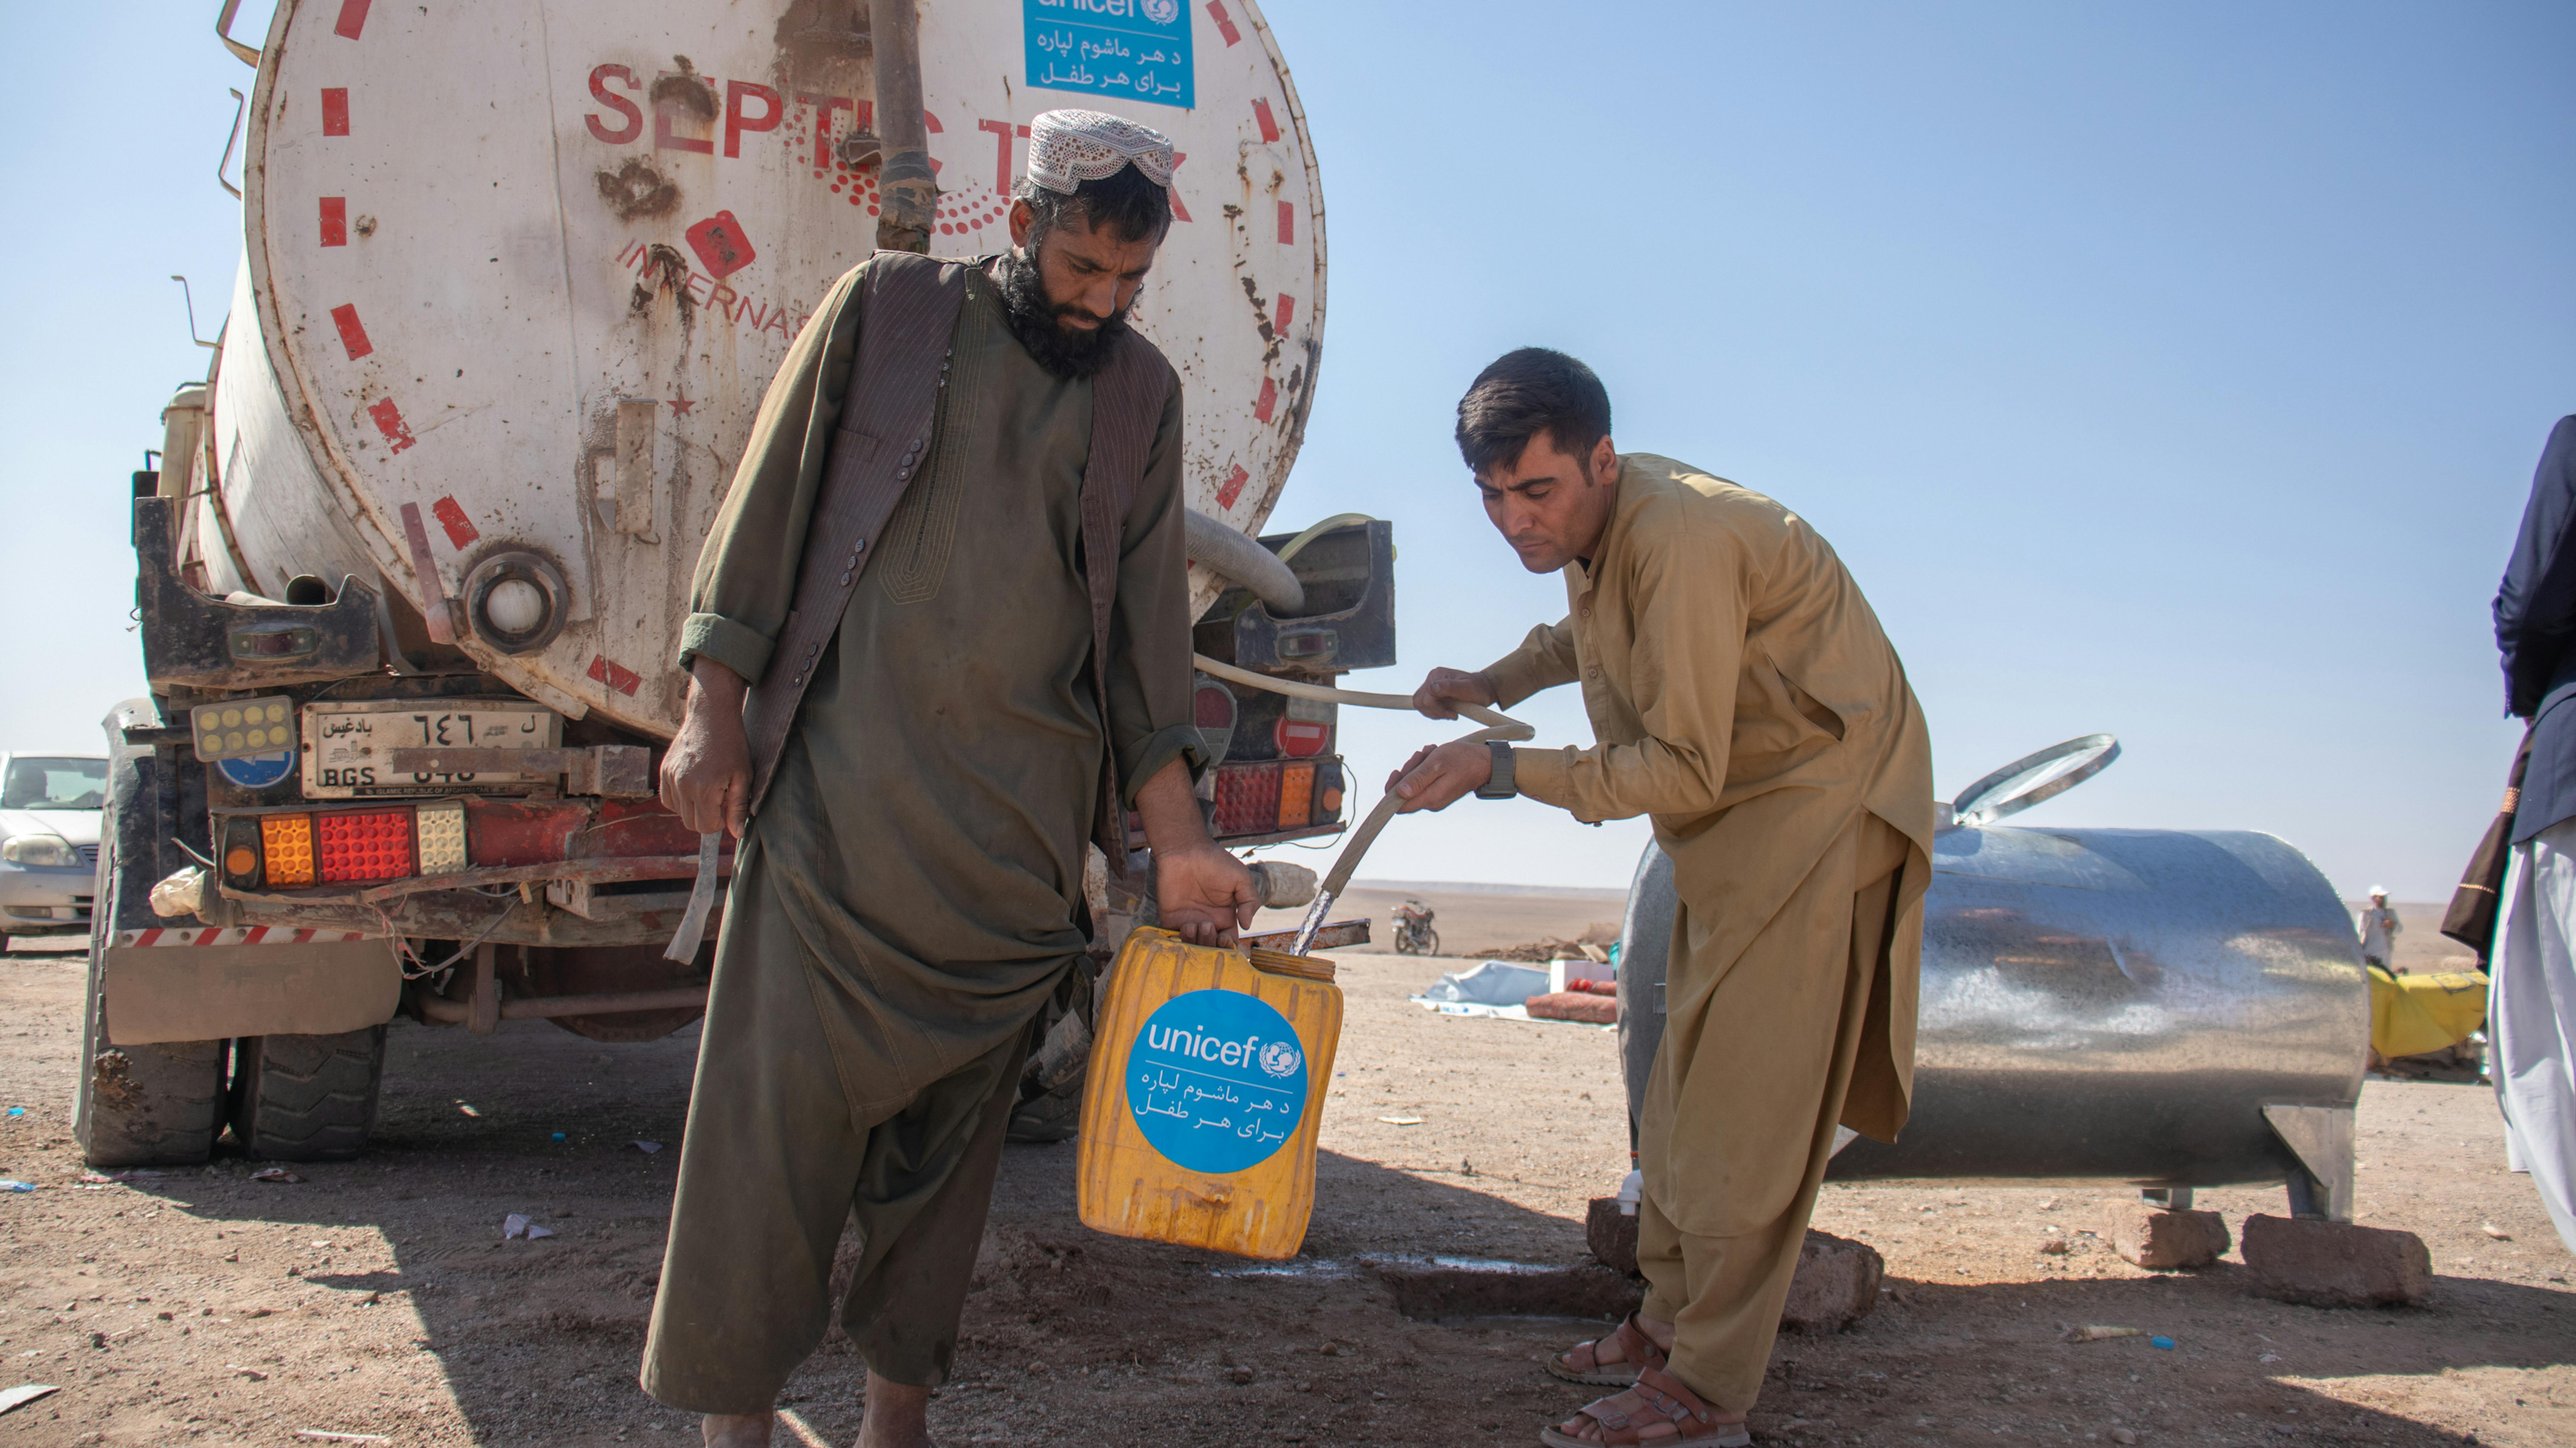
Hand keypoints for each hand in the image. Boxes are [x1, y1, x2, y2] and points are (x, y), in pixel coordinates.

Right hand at [660, 660, 751, 837]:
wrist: (711, 716)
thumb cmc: (733, 746)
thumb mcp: (743, 777)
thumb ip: (738, 808)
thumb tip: (736, 834)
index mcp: (704, 789)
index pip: (705, 827)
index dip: (719, 822)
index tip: (727, 805)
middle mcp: (682, 785)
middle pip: (690, 823)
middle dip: (707, 817)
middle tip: (719, 797)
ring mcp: (670, 777)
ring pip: (678, 812)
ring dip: (693, 807)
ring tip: (707, 788)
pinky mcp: (664, 770)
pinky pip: (667, 799)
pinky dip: (680, 799)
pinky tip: (694, 785)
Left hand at [1155, 842, 1259, 947]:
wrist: (1186, 851)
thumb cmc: (1215, 862)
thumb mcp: (1241, 879)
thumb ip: (1250, 901)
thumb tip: (1247, 926)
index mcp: (1225, 917)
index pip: (1229, 942)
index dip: (1228, 946)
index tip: (1226, 938)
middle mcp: (1207, 922)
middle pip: (1211, 948)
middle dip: (1212, 945)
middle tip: (1209, 927)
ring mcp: (1189, 922)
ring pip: (1194, 946)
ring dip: (1198, 941)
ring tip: (1197, 923)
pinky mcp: (1171, 919)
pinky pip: (1174, 940)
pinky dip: (1180, 940)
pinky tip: (1186, 924)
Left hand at [1385, 739, 1492, 813]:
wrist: (1485, 762)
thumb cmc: (1462, 760)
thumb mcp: (1437, 764)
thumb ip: (1417, 779)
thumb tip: (1399, 794)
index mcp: (1430, 799)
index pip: (1399, 806)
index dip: (1392, 789)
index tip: (1397, 771)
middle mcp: (1432, 802)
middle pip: (1406, 791)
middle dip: (1409, 769)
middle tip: (1421, 755)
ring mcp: (1436, 797)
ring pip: (1415, 782)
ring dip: (1419, 765)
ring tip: (1432, 753)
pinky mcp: (1440, 791)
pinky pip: (1425, 780)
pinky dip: (1427, 766)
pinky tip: (1435, 756)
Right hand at [1411, 667, 1497, 720]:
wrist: (1483, 690)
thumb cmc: (1478, 690)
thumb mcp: (1467, 689)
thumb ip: (1449, 687)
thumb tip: (1431, 687)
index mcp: (1438, 675)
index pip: (1426, 698)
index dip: (1438, 710)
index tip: (1454, 714)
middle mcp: (1432, 679)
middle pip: (1419, 702)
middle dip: (1435, 712)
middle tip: (1451, 714)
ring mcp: (1431, 685)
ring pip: (1420, 705)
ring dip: (1434, 713)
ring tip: (1450, 712)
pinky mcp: (1432, 693)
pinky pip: (1424, 707)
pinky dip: (1434, 713)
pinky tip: (1447, 711)